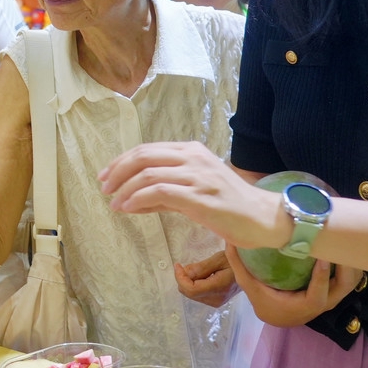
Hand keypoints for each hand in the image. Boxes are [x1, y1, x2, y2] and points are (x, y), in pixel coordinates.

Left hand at [100, 143, 289, 249]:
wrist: (263, 218)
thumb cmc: (230, 205)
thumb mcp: (195, 189)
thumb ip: (166, 190)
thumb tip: (133, 199)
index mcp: (191, 151)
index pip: (148, 149)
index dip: (122, 161)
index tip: (106, 176)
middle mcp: (193, 158)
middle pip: (144, 156)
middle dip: (117, 171)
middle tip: (104, 188)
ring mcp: (197, 176)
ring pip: (148, 174)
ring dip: (125, 189)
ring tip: (114, 203)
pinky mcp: (200, 198)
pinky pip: (160, 192)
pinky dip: (139, 199)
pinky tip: (128, 208)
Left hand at [175, 251, 236, 307]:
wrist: (252, 271)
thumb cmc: (239, 260)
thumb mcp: (220, 259)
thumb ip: (201, 267)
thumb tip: (184, 272)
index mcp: (219, 288)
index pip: (192, 289)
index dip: (180, 278)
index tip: (178, 265)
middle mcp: (216, 299)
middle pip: (189, 293)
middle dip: (184, 278)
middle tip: (187, 265)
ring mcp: (216, 302)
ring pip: (192, 294)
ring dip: (189, 281)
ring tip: (200, 269)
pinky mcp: (216, 302)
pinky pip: (198, 294)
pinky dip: (195, 284)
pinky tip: (203, 275)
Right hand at [223, 242, 362, 327]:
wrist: (278, 315)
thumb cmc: (266, 301)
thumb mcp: (250, 285)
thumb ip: (239, 265)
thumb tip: (229, 240)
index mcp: (306, 305)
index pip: (319, 293)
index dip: (324, 276)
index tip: (323, 256)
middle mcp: (323, 303)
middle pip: (345, 287)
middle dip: (348, 267)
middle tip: (344, 242)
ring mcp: (332, 298)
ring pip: (351, 281)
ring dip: (353, 262)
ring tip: (348, 238)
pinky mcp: (336, 290)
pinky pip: (349, 277)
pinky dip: (350, 263)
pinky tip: (345, 244)